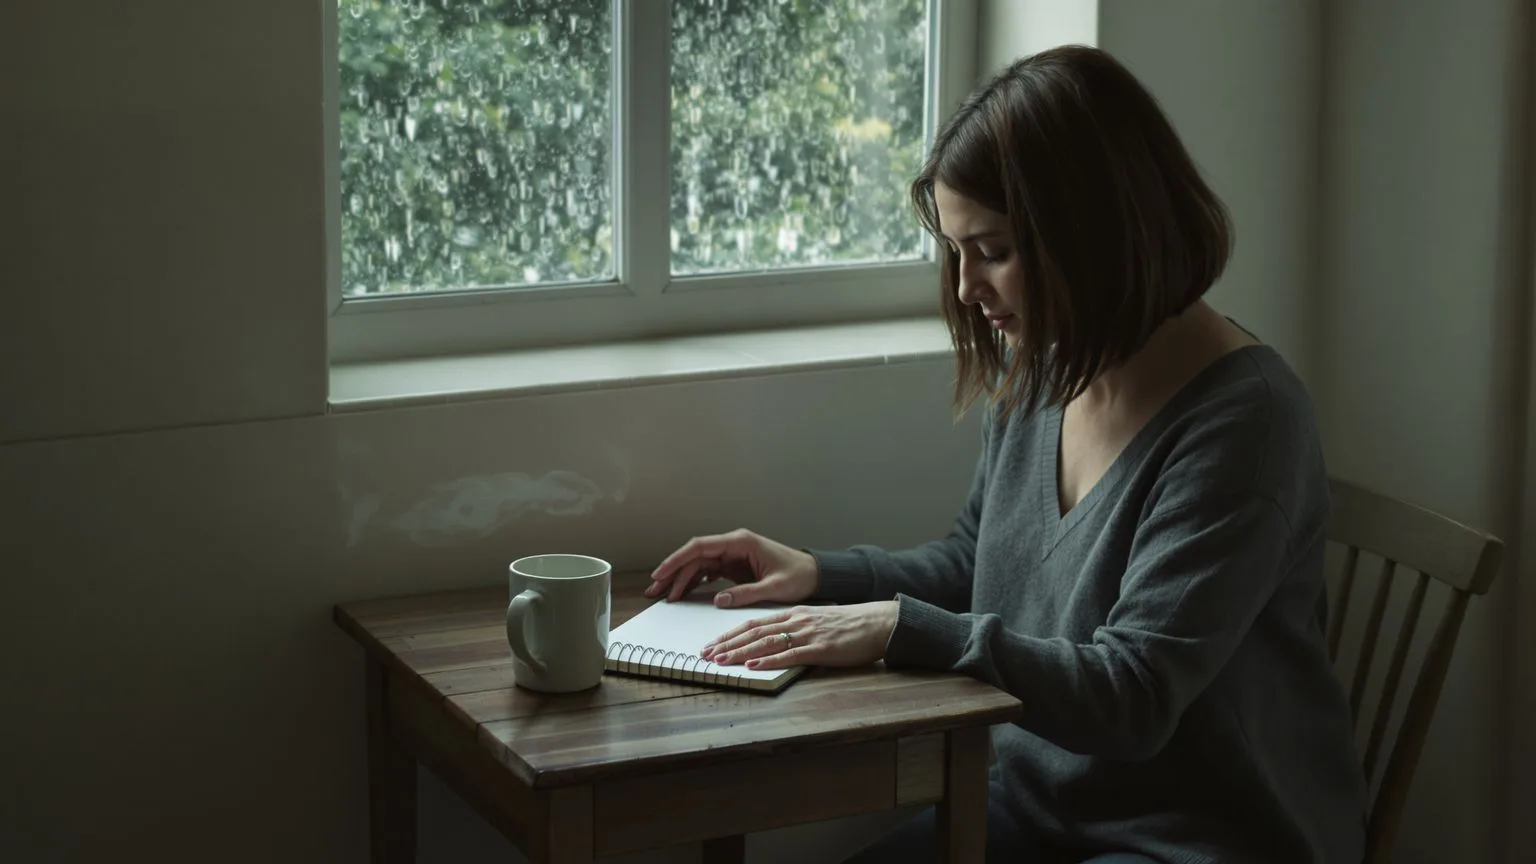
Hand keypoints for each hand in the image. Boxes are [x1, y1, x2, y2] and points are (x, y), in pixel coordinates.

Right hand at [646, 529, 818, 607]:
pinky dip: (694, 583)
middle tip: (654, 589)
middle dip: (673, 572)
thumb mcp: (774, 587)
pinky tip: (682, 594)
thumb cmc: (799, 576)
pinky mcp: (734, 566)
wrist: (815, 575)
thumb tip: (718, 600)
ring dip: (680, 579)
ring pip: (698, 565)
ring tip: (663, 596)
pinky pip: (708, 573)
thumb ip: (746, 593)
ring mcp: (732, 555)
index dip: (677, 559)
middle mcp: (733, 545)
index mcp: (741, 542)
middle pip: (694, 556)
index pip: (700, 547)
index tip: (661, 573)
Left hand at [700, 601, 899, 670]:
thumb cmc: (850, 624)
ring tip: (720, 660)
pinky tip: (753, 667)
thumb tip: (776, 645)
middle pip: (753, 631)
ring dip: (740, 653)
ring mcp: (807, 633)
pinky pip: (789, 655)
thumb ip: (796, 630)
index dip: (730, 633)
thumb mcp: (817, 621)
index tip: (713, 643)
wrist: (878, 622)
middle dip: (727, 643)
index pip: (754, 623)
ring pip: (766, 642)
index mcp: (794, 613)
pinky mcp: (820, 648)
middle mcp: (796, 620)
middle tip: (705, 654)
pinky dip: (768, 661)